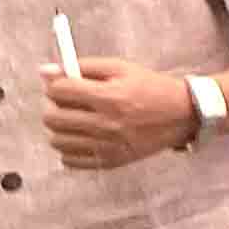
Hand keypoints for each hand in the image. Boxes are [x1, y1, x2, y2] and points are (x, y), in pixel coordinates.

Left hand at [39, 55, 200, 169]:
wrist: (183, 114)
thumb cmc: (151, 87)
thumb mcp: (121, 68)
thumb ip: (83, 67)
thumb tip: (46, 71)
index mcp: (108, 96)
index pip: (58, 91)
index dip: (57, 85)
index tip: (65, 86)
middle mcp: (106, 124)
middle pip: (53, 118)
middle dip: (55, 107)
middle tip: (69, 104)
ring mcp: (107, 146)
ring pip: (58, 141)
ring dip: (62, 129)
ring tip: (76, 122)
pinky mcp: (110, 161)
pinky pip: (70, 161)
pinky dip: (70, 150)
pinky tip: (83, 139)